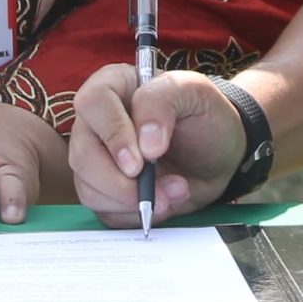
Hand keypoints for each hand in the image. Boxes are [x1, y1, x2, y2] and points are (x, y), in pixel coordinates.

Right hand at [67, 64, 248, 228]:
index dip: (112, 134)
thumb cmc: (205, 116)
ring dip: (130, 202)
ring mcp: (98, 160)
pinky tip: (164, 203)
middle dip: (117, 182)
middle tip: (153, 191)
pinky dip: (134, 215)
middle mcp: (98, 123)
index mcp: (113, 86)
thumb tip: (145, 144)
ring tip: (172, 194)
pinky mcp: (106, 191)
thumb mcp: (194, 92)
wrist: (220, 156)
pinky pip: (104, 212)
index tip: (139, 161)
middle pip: (82, 154)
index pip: (92, 103)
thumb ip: (163, 102)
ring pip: (87, 188)